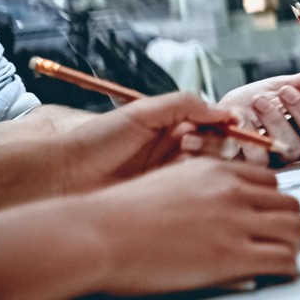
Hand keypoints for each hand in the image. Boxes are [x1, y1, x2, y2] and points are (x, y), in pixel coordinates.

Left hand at [53, 92, 239, 195]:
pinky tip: (182, 174)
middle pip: (218, 145)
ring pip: (209, 166)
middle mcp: (174, 148)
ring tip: (181, 153)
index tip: (235, 125)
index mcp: (171, 125)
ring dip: (204, 158)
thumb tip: (221, 111)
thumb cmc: (96, 140)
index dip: (227, 123)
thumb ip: (183, 104)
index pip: (213, 122)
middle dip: (214, 141)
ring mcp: (170, 173)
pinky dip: (195, 180)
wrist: (63, 176)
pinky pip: (193, 188)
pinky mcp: (164, 195)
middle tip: (190, 140)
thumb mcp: (141, 112)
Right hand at [75, 159, 299, 294]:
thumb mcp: (162, 185)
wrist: (96, 234)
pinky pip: (282, 259)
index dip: (271, 202)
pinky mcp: (232, 254)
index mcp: (213, 170)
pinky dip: (288, 269)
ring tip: (283, 261)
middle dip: (289, 224)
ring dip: (293, 246)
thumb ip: (192, 192)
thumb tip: (200, 211)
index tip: (270, 218)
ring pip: (293, 228)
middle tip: (283, 242)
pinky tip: (279, 277)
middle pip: (287, 203)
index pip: (268, 180)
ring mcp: (234, 221)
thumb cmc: (113, 217)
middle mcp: (231, 190)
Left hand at [216, 65, 299, 163]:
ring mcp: (279, 157)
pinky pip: (258, 156)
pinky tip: (238, 121)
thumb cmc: (247, 105)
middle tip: (286, 92)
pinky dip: (247, 135)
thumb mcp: (278, 85)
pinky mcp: (255, 167)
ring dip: (275, 121)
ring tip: (258, 101)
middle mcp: (299, 143)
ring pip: (290, 146)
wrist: (213, 119)